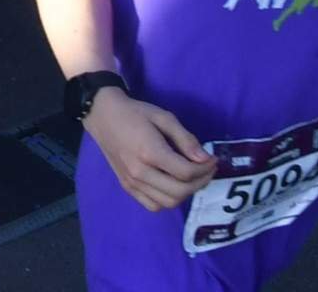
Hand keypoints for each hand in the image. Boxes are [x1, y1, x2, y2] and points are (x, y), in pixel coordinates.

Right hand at [83, 89, 216, 210]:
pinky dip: (168, 200)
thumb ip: (185, 139)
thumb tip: (204, 159)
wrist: (103, 116)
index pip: (186, 172)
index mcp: (150, 152)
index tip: (213, 160)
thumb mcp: (164, 117)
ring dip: (186, 193)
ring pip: (168, 202)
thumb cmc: (135, 113)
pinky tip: (173, 185)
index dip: (205, 169)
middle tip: (207, 170)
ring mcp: (132, 183)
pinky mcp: (127, 187)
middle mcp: (140, 172)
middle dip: (200, 182)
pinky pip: (153, 205)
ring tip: (192, 178)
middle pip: (180, 191)